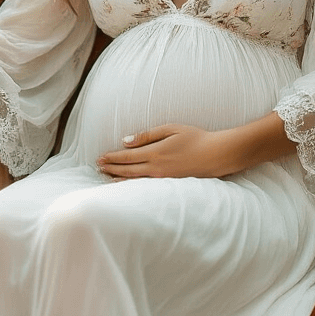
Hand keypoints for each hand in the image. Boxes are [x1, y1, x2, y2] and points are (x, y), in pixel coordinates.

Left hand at [97, 124, 234, 179]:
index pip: (127, 156)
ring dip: (119, 178)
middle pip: (127, 170)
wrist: (216, 155)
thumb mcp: (170, 129)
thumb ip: (147, 135)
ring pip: (135, 180)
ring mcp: (163, 179)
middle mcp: (156, 168)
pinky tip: (127, 185)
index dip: (112, 158)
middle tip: (98, 167)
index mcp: (155, 153)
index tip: (100, 158)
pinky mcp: (169, 185)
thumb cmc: (196, 138)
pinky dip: (133, 185)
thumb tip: (126, 141)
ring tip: (107, 177)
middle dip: (111, 168)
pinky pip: (146, 186)